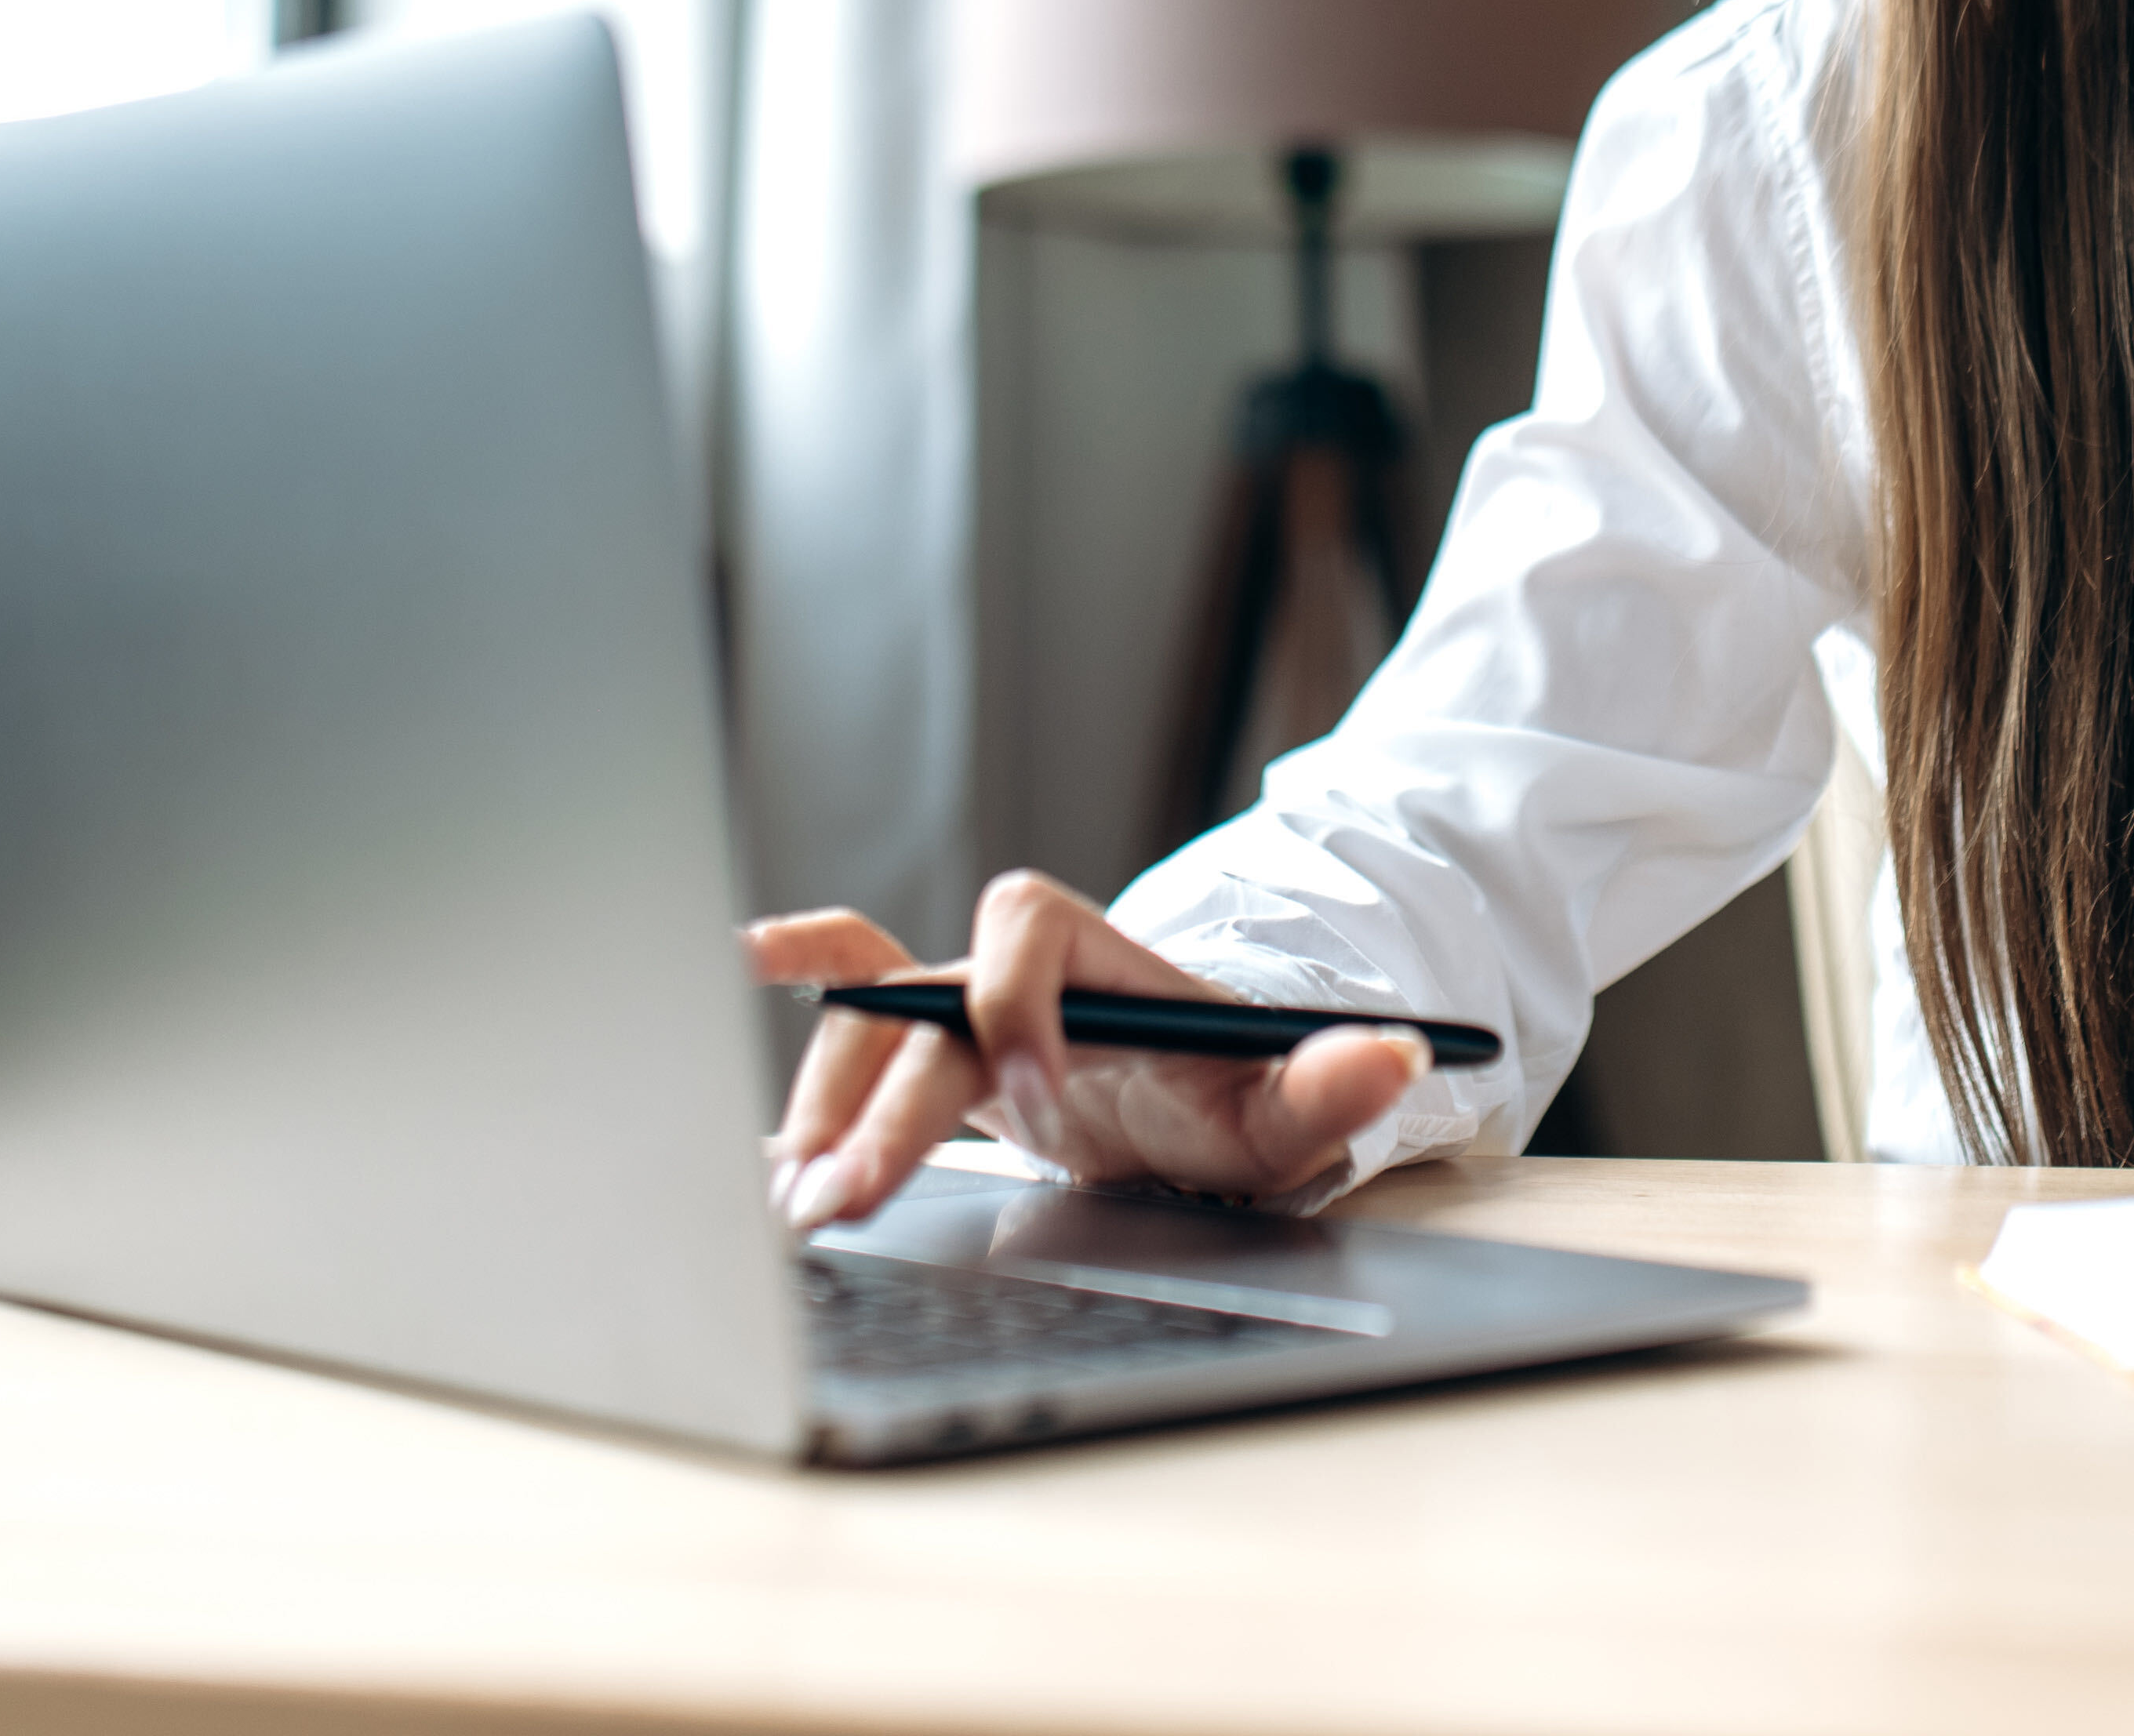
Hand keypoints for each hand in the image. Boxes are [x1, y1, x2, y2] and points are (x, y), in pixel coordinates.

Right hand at [749, 870, 1432, 1232]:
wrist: (1199, 1099)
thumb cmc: (1236, 1096)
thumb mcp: (1291, 1107)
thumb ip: (1333, 1084)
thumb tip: (1393, 1055)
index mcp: (1100, 965)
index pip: (1030, 934)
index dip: (1016, 1004)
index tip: (1026, 1099)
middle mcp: (1020, 973)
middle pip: (928, 999)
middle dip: (881, 1100)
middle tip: (840, 1198)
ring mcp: (970, 1007)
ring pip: (871, 1015)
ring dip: (824, 1098)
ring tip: (793, 1193)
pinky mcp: (936, 1049)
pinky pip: (856, 981)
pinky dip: (802, 966)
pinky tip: (740, 965)